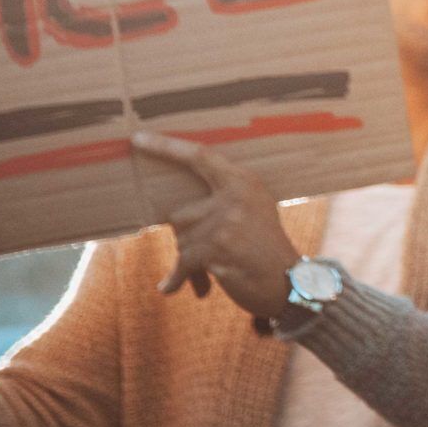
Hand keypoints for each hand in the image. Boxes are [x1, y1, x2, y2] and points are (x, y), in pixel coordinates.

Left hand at [131, 132, 302, 316]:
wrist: (289, 280)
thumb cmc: (266, 247)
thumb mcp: (255, 210)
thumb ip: (224, 199)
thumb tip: (176, 211)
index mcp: (243, 181)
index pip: (200, 156)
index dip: (167, 147)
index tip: (138, 138)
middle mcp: (234, 196)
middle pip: (179, 213)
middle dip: (188, 237)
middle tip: (214, 251)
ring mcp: (225, 222)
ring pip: (180, 240)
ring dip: (190, 258)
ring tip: (215, 266)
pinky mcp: (216, 248)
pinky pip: (182, 262)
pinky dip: (176, 278)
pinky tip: (169, 287)